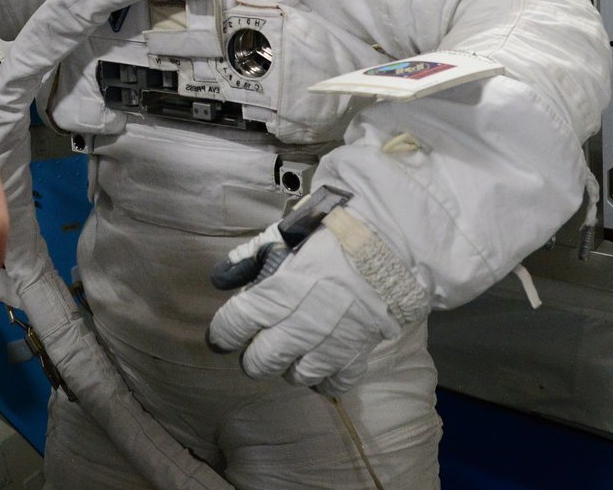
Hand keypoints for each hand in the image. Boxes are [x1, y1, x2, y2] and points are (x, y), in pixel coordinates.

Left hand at [206, 212, 397, 396]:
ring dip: (288, 367)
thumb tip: (220, 278)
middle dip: (253, 357)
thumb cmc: (332, 230)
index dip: (223, 334)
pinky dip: (325, 377)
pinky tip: (321, 363)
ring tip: (291, 351)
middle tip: (256, 347)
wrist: (392, 238)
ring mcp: (333, 341)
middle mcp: (303, 322)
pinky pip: (336, 382)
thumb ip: (250, 257)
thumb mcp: (284, 233)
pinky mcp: (360, 350)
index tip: (221, 337)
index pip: (237, 324)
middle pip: (262, 361)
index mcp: (280, 289)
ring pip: (297, 376)